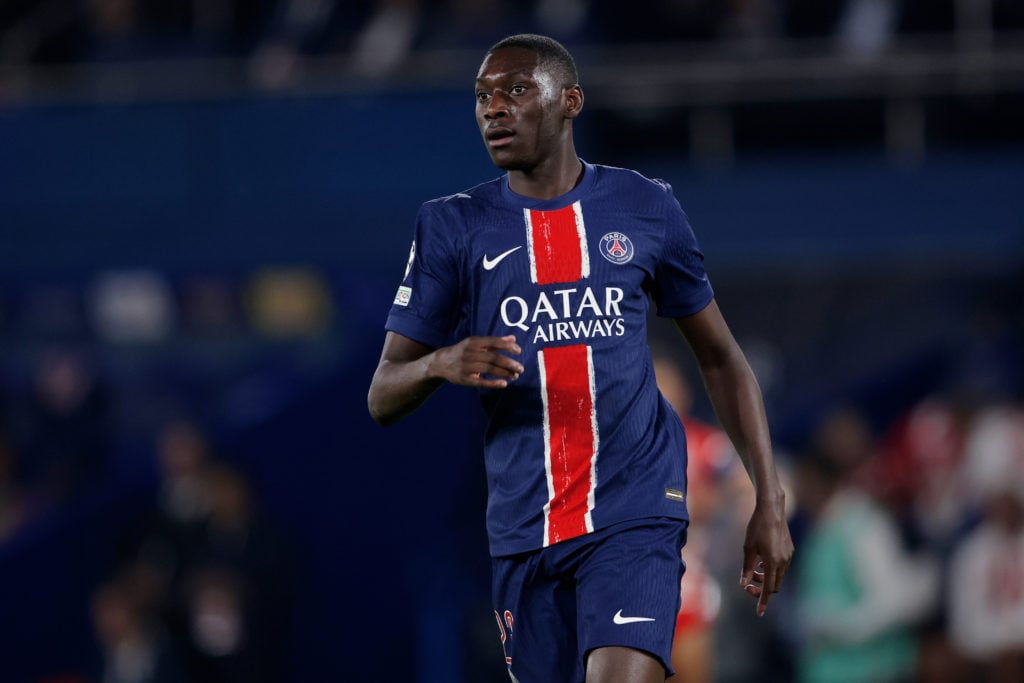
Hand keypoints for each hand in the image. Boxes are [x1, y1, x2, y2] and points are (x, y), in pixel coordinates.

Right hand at [431, 335, 523, 388]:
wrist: (441, 362)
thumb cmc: (464, 351)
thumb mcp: (476, 343)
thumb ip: (495, 342)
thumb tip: (513, 338)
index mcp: (473, 342)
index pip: (493, 342)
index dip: (507, 346)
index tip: (519, 351)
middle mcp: (469, 353)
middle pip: (492, 357)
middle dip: (508, 363)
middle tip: (521, 368)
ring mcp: (466, 366)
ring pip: (488, 369)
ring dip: (504, 373)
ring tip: (515, 376)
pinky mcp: (464, 378)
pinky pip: (480, 382)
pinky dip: (493, 383)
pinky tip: (504, 384)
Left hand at [740, 497, 793, 616]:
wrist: (772, 509)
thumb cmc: (756, 527)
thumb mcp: (747, 548)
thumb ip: (747, 568)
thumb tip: (744, 584)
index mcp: (773, 562)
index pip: (768, 589)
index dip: (762, 601)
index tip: (759, 613)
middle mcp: (784, 561)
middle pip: (774, 585)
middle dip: (762, 589)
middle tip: (748, 586)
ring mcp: (789, 556)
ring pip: (778, 576)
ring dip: (767, 579)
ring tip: (754, 571)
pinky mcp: (790, 550)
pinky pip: (782, 566)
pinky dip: (772, 569)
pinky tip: (762, 562)